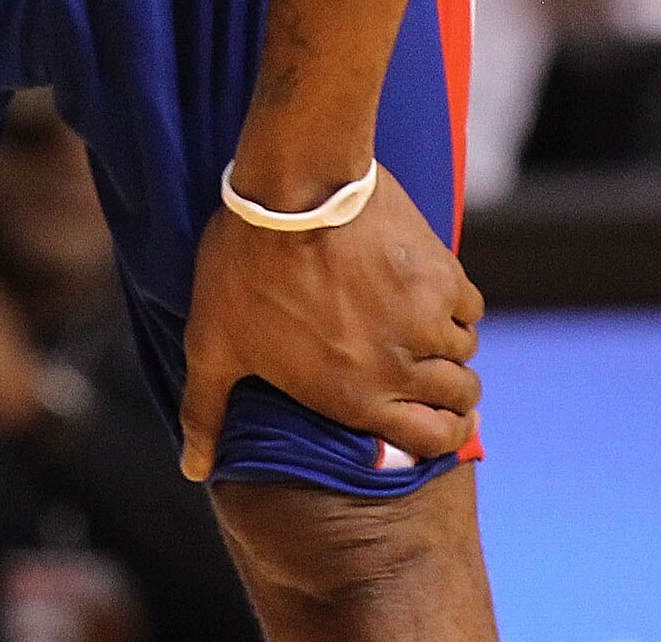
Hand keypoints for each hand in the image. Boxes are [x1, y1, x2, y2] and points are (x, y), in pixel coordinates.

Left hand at [176, 165, 480, 481]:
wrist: (288, 191)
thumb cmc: (244, 269)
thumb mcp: (213, 345)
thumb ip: (206, 411)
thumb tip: (192, 469)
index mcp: (354, 398)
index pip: (434, 440)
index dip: (443, 433)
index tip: (438, 417)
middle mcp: (400, 369)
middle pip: (460, 396)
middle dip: (451, 388)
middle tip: (429, 366)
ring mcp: (426, 321)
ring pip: (463, 348)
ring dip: (447, 342)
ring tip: (418, 323)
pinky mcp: (441, 275)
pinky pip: (468, 303)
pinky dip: (453, 301)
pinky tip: (424, 289)